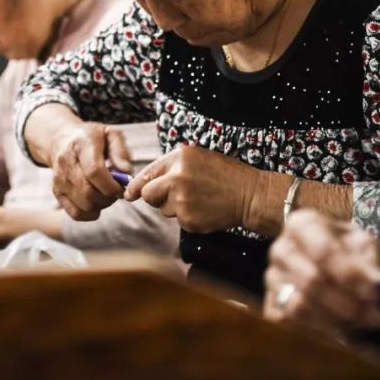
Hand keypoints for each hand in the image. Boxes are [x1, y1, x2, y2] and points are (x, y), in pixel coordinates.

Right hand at [47, 121, 132, 220]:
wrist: (62, 139)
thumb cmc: (91, 137)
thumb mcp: (110, 134)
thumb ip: (121, 152)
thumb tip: (127, 174)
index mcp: (81, 144)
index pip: (94, 171)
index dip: (111, 185)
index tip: (122, 187)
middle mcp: (66, 162)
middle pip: (89, 192)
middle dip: (109, 197)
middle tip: (116, 191)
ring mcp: (59, 179)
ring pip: (84, 205)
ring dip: (101, 205)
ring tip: (106, 194)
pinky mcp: (57, 192)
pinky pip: (76, 213)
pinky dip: (90, 213)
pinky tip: (96, 202)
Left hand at [124, 143, 258, 233]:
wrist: (250, 194)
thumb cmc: (225, 175)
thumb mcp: (198, 158)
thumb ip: (172, 167)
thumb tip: (144, 182)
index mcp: (179, 157)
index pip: (147, 173)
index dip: (136, 186)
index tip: (129, 193)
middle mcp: (177, 177)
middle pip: (149, 194)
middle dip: (156, 198)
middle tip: (174, 196)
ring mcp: (182, 200)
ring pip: (164, 210)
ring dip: (175, 208)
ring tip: (198, 199)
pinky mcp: (189, 219)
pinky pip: (178, 221)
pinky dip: (188, 218)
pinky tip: (204, 209)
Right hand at [264, 209, 379, 338]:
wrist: (329, 262)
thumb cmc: (347, 250)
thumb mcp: (363, 246)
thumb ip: (370, 263)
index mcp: (302, 224)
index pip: (323, 251)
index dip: (350, 275)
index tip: (375, 294)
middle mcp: (280, 249)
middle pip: (311, 281)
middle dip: (347, 304)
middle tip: (375, 318)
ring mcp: (271, 279)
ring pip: (299, 307)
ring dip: (335, 322)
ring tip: (361, 325)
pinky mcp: (269, 305)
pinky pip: (291, 326)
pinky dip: (318, 333)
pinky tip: (340, 332)